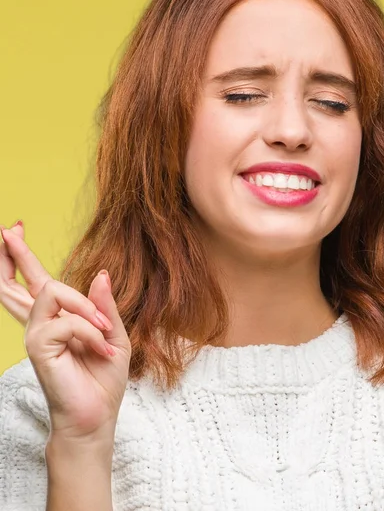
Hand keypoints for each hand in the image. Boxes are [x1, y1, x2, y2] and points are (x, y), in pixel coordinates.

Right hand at [0, 224, 130, 441]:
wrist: (97, 415)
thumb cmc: (103, 378)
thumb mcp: (113, 334)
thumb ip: (103, 306)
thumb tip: (100, 274)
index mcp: (59, 319)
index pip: (35, 283)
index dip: (22, 258)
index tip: (13, 229)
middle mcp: (42, 324)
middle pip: (18, 283)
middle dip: (14, 255)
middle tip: (7, 230)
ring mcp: (37, 335)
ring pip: (53, 291)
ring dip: (85, 307)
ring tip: (103, 333)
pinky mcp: (38, 347)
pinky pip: (68, 321)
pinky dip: (91, 331)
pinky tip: (100, 348)